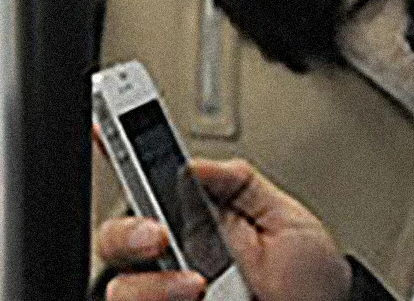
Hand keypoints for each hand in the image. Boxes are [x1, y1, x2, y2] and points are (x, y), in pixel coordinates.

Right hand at [97, 160, 348, 300]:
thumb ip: (240, 184)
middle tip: (160, 234)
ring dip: (151, 285)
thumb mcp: (287, 220)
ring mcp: (170, 293)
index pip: (143, 182)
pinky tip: (194, 298)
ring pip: (122, 288)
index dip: (114, 150)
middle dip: (126, 233)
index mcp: (194, 221)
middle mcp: (173, 260)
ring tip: (196, 285)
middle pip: (116, 238)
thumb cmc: (309, 283)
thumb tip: (193, 163)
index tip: (104, 128)